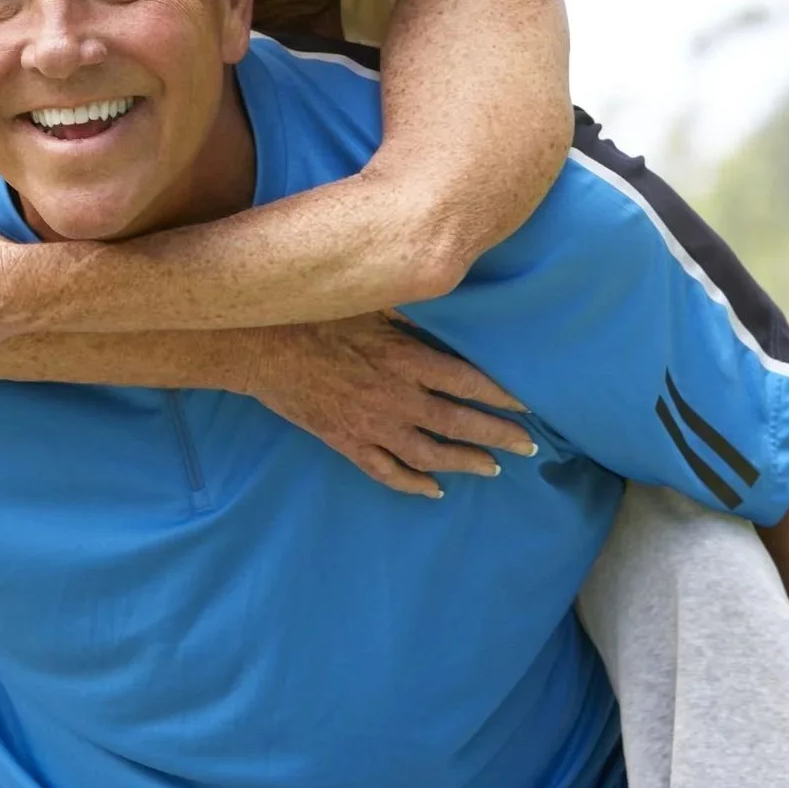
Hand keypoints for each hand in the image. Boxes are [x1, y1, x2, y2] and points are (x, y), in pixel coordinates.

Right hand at [247, 314, 536, 497]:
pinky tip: (433, 491)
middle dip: (498, 436)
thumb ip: (411, 309)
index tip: (528, 404)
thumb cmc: (314, 315)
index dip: (501, 395)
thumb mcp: (369, 301)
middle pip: (460, 424)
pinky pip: (386, 472)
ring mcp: (372, 426)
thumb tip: (445, 296)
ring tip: (493, 469)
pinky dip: (413, 485)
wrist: (260, 347)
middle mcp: (397, 399)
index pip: (469, 381)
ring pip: (430, 456)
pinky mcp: (347, 443)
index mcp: (406, 360)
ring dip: (466, 464)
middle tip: (527, 447)